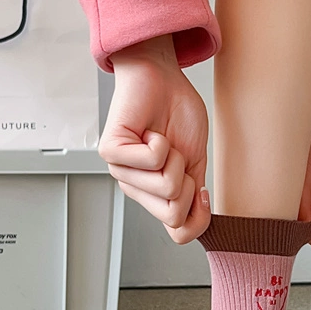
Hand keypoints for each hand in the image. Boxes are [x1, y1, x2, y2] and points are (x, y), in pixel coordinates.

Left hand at [99, 35, 210, 243]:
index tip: (198, 185)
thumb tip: (198, 226)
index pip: (178, 232)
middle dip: (188, 182)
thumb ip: (194, 198)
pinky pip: (152, 160)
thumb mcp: (195, 163)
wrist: (162, 77)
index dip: (199, 214)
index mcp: (154, 195)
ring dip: (175, 157)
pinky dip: (161, 141)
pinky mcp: (111, 151)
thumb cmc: (176, 114)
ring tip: (161, 139)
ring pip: (166, 186)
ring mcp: (120, 171)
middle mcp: (134, 188)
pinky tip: (150, 130)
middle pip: (173, 213)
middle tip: (176, 156)